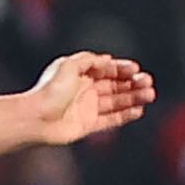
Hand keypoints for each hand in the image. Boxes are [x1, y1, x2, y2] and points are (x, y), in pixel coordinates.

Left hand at [24, 53, 153, 145]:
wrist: (34, 119)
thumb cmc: (48, 92)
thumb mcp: (68, 65)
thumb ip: (88, 59)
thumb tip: (107, 59)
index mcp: (79, 75)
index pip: (107, 70)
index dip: (122, 69)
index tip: (135, 69)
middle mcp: (84, 91)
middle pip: (115, 85)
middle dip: (133, 83)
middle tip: (147, 82)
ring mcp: (86, 108)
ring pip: (116, 101)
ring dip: (134, 97)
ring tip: (149, 94)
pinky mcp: (88, 125)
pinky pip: (111, 119)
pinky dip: (126, 115)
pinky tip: (139, 110)